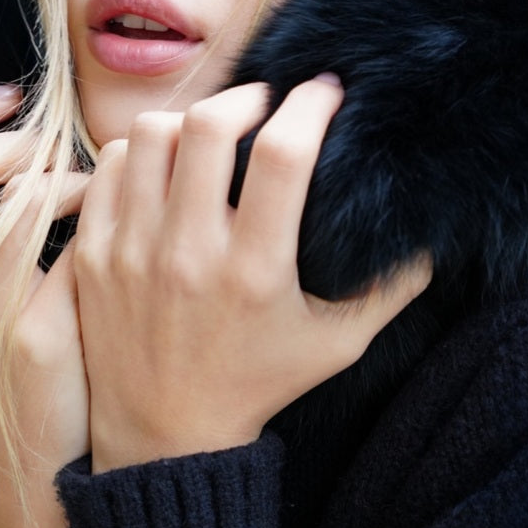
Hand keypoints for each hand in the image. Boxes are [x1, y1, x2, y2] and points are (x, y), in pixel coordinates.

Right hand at [0, 85, 89, 527]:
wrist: (41, 457)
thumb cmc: (30, 359)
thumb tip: (38, 142)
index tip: (11, 98)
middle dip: (23, 142)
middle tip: (64, 156)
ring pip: (20, 196)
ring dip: (70, 177)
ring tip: (98, 195)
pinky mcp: (38, 334)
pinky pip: (73, 244)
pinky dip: (102, 221)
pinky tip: (123, 234)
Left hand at [73, 78, 431, 472]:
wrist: (165, 435)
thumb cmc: (261, 381)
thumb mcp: (339, 344)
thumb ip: (391, 287)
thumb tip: (435, 231)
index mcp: (256, 272)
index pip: (285, 154)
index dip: (312, 105)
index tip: (326, 92)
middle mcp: (189, 255)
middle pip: (212, 126)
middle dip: (251, 97)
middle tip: (269, 105)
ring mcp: (131, 251)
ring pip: (154, 134)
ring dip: (192, 119)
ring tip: (216, 133)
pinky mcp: (92, 254)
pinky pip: (110, 165)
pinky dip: (142, 150)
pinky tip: (169, 165)